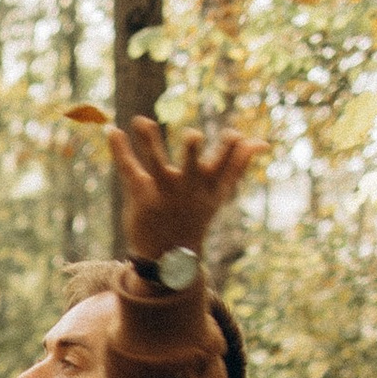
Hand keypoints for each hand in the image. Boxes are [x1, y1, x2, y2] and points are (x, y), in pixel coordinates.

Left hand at [102, 117, 258, 269]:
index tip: (234, 135)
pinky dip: (120, 150)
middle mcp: (188, 189)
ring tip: (141, 121)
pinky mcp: (141, 195)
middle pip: (192, 167)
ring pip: (157, 164)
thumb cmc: (196, 215)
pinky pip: (129, 169)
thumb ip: (238, 164)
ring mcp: (164, 193)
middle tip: (192, 136)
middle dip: (192, 153)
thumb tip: (263, 143)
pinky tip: (113, 131)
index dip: (231, 151)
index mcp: (210, 186)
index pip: (226, 166)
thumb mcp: (220, 192)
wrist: (169, 256)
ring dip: (150, 142)